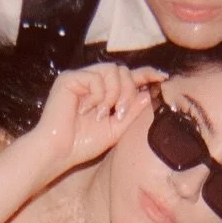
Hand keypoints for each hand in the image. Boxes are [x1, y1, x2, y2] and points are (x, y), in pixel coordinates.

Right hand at [26, 63, 164, 180]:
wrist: (59, 152)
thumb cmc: (83, 143)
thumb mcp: (115, 129)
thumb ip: (131, 111)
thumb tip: (148, 94)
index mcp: (103, 92)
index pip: (128, 76)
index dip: (145, 74)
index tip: (162, 77)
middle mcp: (92, 81)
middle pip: (123, 71)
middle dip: (127, 92)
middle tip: (119, 113)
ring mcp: (80, 78)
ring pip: (112, 70)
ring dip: (113, 94)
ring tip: (103, 113)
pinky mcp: (69, 78)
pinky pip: (96, 77)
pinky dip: (98, 95)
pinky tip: (87, 109)